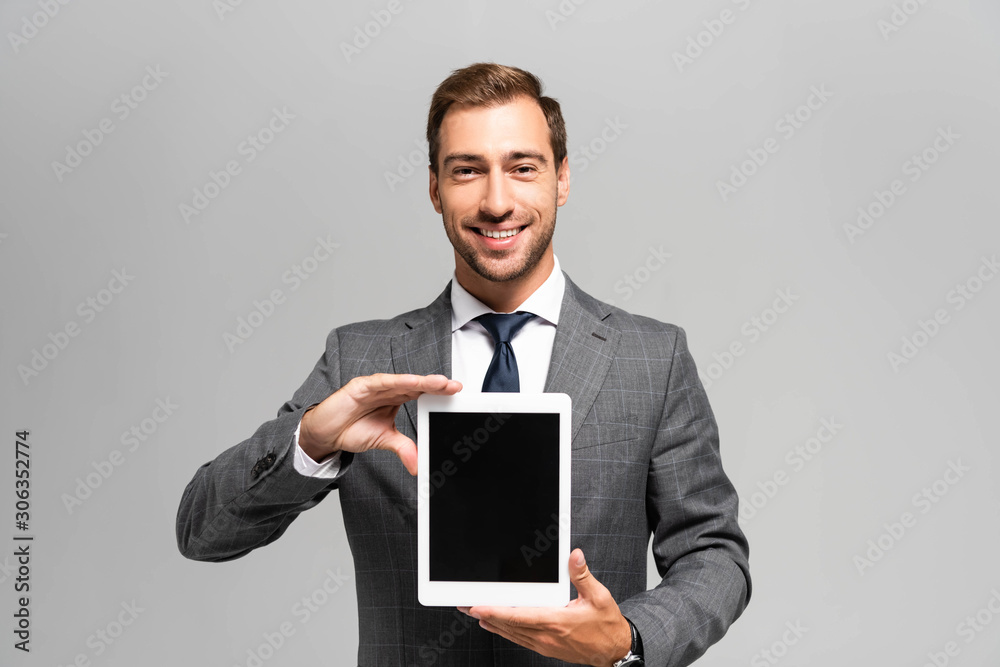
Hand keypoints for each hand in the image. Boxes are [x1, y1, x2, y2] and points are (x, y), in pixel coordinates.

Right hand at [299, 373, 461, 474]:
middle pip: (416, 385)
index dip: (438, 393)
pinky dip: (397, 381)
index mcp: (396, 399)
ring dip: (421, 381)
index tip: (457, 395)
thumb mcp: (384, 440)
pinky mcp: (360, 386)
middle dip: (436, 385)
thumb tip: (418, 465)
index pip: (421, 393)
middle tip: (454, 387)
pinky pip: (381, 382)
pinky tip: (411, 382)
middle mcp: (388, 390)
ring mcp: (375, 386)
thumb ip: (403, 448)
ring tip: (440, 383)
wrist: (326, 434)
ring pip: (402, 381)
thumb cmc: (353, 430)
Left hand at [459, 549, 631, 665]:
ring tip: (475, 613)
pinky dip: (505, 632)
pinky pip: (520, 640)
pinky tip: (496, 626)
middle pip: (509, 625)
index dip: (496, 611)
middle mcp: (547, 635)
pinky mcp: (546, 648)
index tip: (478, 606)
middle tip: (466, 605)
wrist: (613, 651)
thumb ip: (582, 575)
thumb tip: (574, 556)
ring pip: (512, 634)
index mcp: (557, 620)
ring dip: (492, 623)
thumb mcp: (599, 596)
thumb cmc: (606, 625)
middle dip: (486, 615)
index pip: (519, 616)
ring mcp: (545, 644)